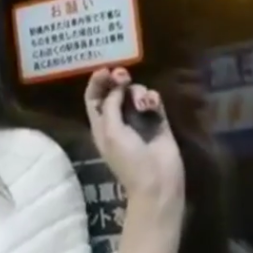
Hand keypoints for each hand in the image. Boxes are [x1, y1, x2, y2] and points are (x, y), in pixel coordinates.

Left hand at [84, 67, 184, 202]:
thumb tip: (116, 87)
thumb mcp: (111, 132)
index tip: (104, 70)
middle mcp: (118, 120)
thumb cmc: (128, 159)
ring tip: (144, 104)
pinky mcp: (159, 121)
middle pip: (115, 92)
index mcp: (101, 125)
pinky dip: (152, 98)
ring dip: (138, 93)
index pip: (94, 98)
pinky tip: (153, 105)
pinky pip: (154, 101)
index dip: (97, 83)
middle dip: (118, 81)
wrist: (157, 182)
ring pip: (136, 94)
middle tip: (123, 76)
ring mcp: (139, 120)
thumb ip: (110, 106)